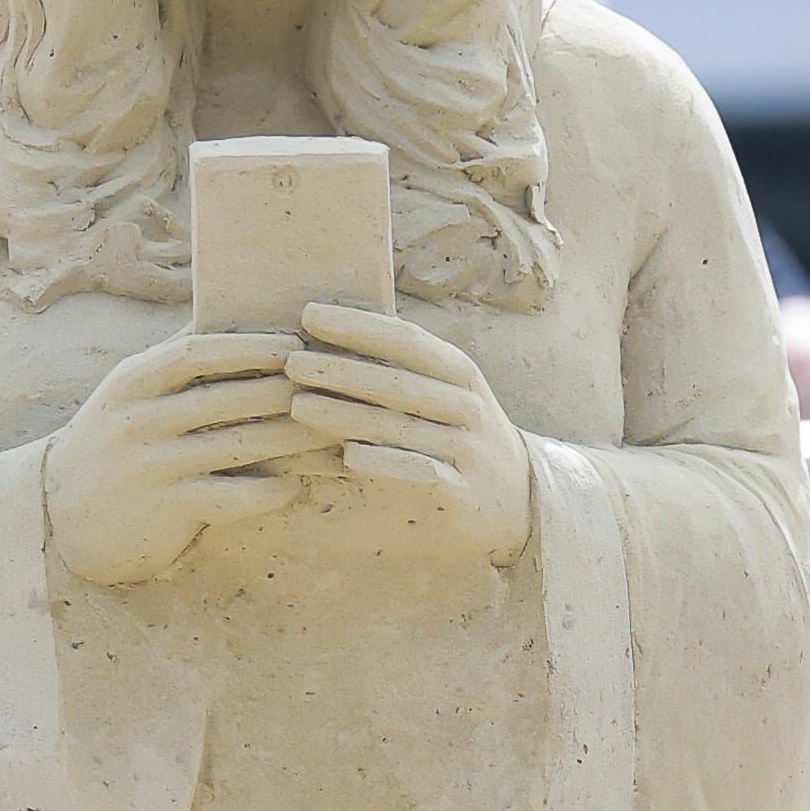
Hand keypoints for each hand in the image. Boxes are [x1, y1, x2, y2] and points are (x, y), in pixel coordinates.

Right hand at [45, 329, 318, 588]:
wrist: (62, 515)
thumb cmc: (114, 441)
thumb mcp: (130, 393)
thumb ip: (175, 358)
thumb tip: (230, 302)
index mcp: (132, 383)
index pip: (194, 354)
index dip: (247, 347)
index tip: (293, 345)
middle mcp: (139, 421)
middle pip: (224, 399)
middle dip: (283, 392)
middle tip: (331, 386)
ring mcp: (152, 467)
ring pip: (236, 447)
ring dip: (290, 440)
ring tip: (330, 432)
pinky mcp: (167, 511)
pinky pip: (230, 497)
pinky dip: (267, 490)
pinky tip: (294, 484)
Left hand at [287, 304, 535, 564]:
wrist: (518, 495)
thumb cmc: (461, 432)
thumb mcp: (446, 391)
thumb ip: (402, 365)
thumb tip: (334, 329)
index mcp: (460, 372)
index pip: (406, 339)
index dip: (358, 325)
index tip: (309, 315)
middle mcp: (466, 405)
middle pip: (397, 382)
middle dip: (341, 370)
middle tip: (291, 363)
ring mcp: (466, 448)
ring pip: (400, 427)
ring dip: (346, 416)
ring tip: (298, 406)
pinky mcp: (460, 490)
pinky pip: (420, 472)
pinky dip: (385, 463)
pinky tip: (348, 457)